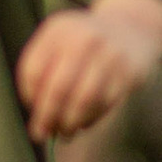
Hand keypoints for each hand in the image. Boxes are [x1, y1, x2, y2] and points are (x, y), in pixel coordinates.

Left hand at [14, 0, 161, 143]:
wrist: (132, 27)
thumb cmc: (84, 45)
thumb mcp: (59, 44)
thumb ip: (43, 74)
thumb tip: (38, 119)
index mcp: (59, 30)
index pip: (34, 71)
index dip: (30, 96)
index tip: (33, 110)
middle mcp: (84, 38)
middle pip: (58, 88)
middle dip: (48, 117)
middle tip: (43, 133)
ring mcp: (109, 54)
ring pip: (84, 100)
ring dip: (71, 123)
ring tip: (66, 132)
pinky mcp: (129, 72)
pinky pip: (105, 104)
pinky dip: (91, 119)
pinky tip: (84, 123)